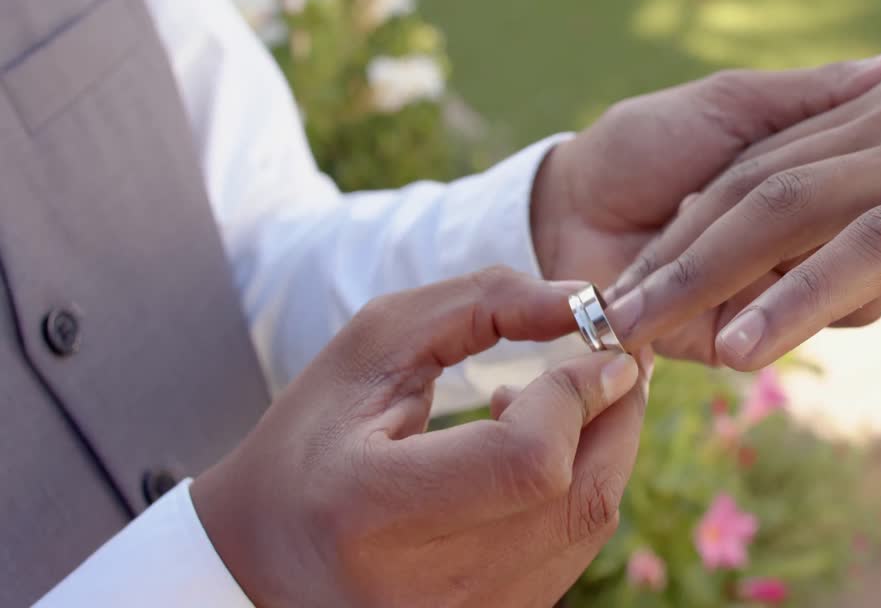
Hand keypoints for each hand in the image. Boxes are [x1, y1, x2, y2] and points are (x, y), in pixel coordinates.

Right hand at [190, 267, 652, 607]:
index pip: (527, 460)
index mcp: (371, 507)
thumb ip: (480, 305)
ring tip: (559, 400)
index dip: (578, 395)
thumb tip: (583, 302)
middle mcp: (421, 586)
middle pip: (579, 497)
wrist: (262, 561)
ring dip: (603, 447)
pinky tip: (538, 455)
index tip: (598, 345)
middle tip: (610, 359)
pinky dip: (578, 489)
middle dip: (616, 412)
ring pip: (588, 526)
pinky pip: (573, 553)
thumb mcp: (372, 346)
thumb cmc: (313, 439)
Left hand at [531, 45, 880, 360]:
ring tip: (761, 242)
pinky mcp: (739, 338)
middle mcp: (801, 241)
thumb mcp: (736, 104)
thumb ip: (821, 94)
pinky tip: (746, 279)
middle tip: (814, 209)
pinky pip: (788, 338)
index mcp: (808, 182)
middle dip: (861, 232)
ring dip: (819, 272)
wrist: (569, 204)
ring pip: (852, 300)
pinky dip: (777, 313)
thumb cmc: (646, 141)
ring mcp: (774, 292)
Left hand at [607, 30, 880, 369]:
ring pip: (784, 213)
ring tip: (634, 333)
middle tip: (606, 317)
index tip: (647, 284)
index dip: (699, 230)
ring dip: (703, 276)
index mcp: (879, 119)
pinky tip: (743, 342)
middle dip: (672, 255)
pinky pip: (862, 247)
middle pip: (748, 191)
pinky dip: (795, 293)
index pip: (765, 173)